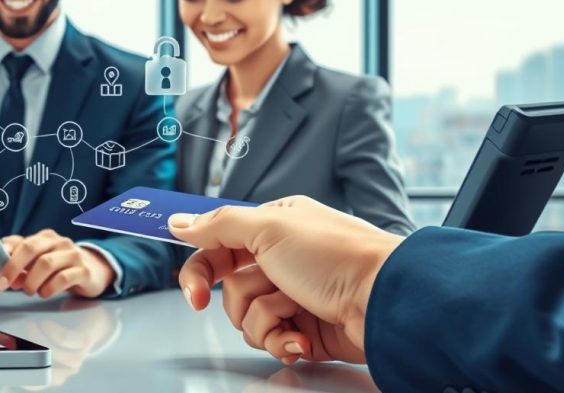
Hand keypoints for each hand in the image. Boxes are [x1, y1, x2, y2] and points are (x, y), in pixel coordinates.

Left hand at [0, 229, 115, 298]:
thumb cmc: (62, 267)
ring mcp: (73, 255)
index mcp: (45, 238)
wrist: (95, 271)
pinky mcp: (83, 270)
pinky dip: (49, 288)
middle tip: (4, 284)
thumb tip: (7, 278)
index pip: (21, 241)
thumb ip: (21, 268)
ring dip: (32, 281)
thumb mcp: (40, 263)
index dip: (5, 254)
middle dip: (13, 267)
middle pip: (31, 249)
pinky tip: (45, 293)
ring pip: (46, 263)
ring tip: (29, 291)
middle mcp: (59, 242)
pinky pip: (63, 278)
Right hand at [169, 196, 403, 364]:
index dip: (201, 272)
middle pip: (230, 289)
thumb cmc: (336, 257)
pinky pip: (272, 340)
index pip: (217, 248)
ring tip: (297, 313)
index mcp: (272, 227)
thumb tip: (179, 222)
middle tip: (266, 300)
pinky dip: (285, 341)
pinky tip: (303, 337)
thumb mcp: (269, 228)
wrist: (384, 302)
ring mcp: (293, 297)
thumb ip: (218, 225)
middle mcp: (281, 260)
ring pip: (248, 318)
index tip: (194, 294)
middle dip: (245, 300)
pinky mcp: (305, 329)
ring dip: (268, 321)